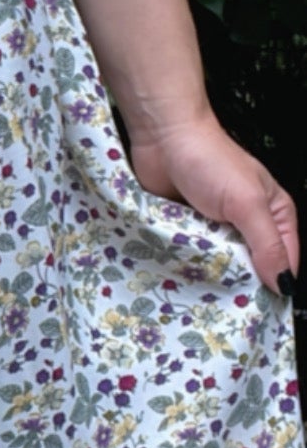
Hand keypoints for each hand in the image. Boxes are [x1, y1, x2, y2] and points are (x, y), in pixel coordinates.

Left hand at [128, 108, 299, 298]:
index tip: (260, 310)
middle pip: (250, 269)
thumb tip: (285, 283)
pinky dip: (186, 264)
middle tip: (227, 304)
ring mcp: (216, 229)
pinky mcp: (188, 231)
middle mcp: (247, 224)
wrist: (163, 137)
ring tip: (201, 291)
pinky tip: (180, 275)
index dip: (275, 285)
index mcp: (273, 215)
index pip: (284, 262)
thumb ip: (267, 244)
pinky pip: (191, 258)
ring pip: (219, 267)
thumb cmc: (209, 159)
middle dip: (239, 283)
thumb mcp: (247, 203)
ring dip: (209, 275)